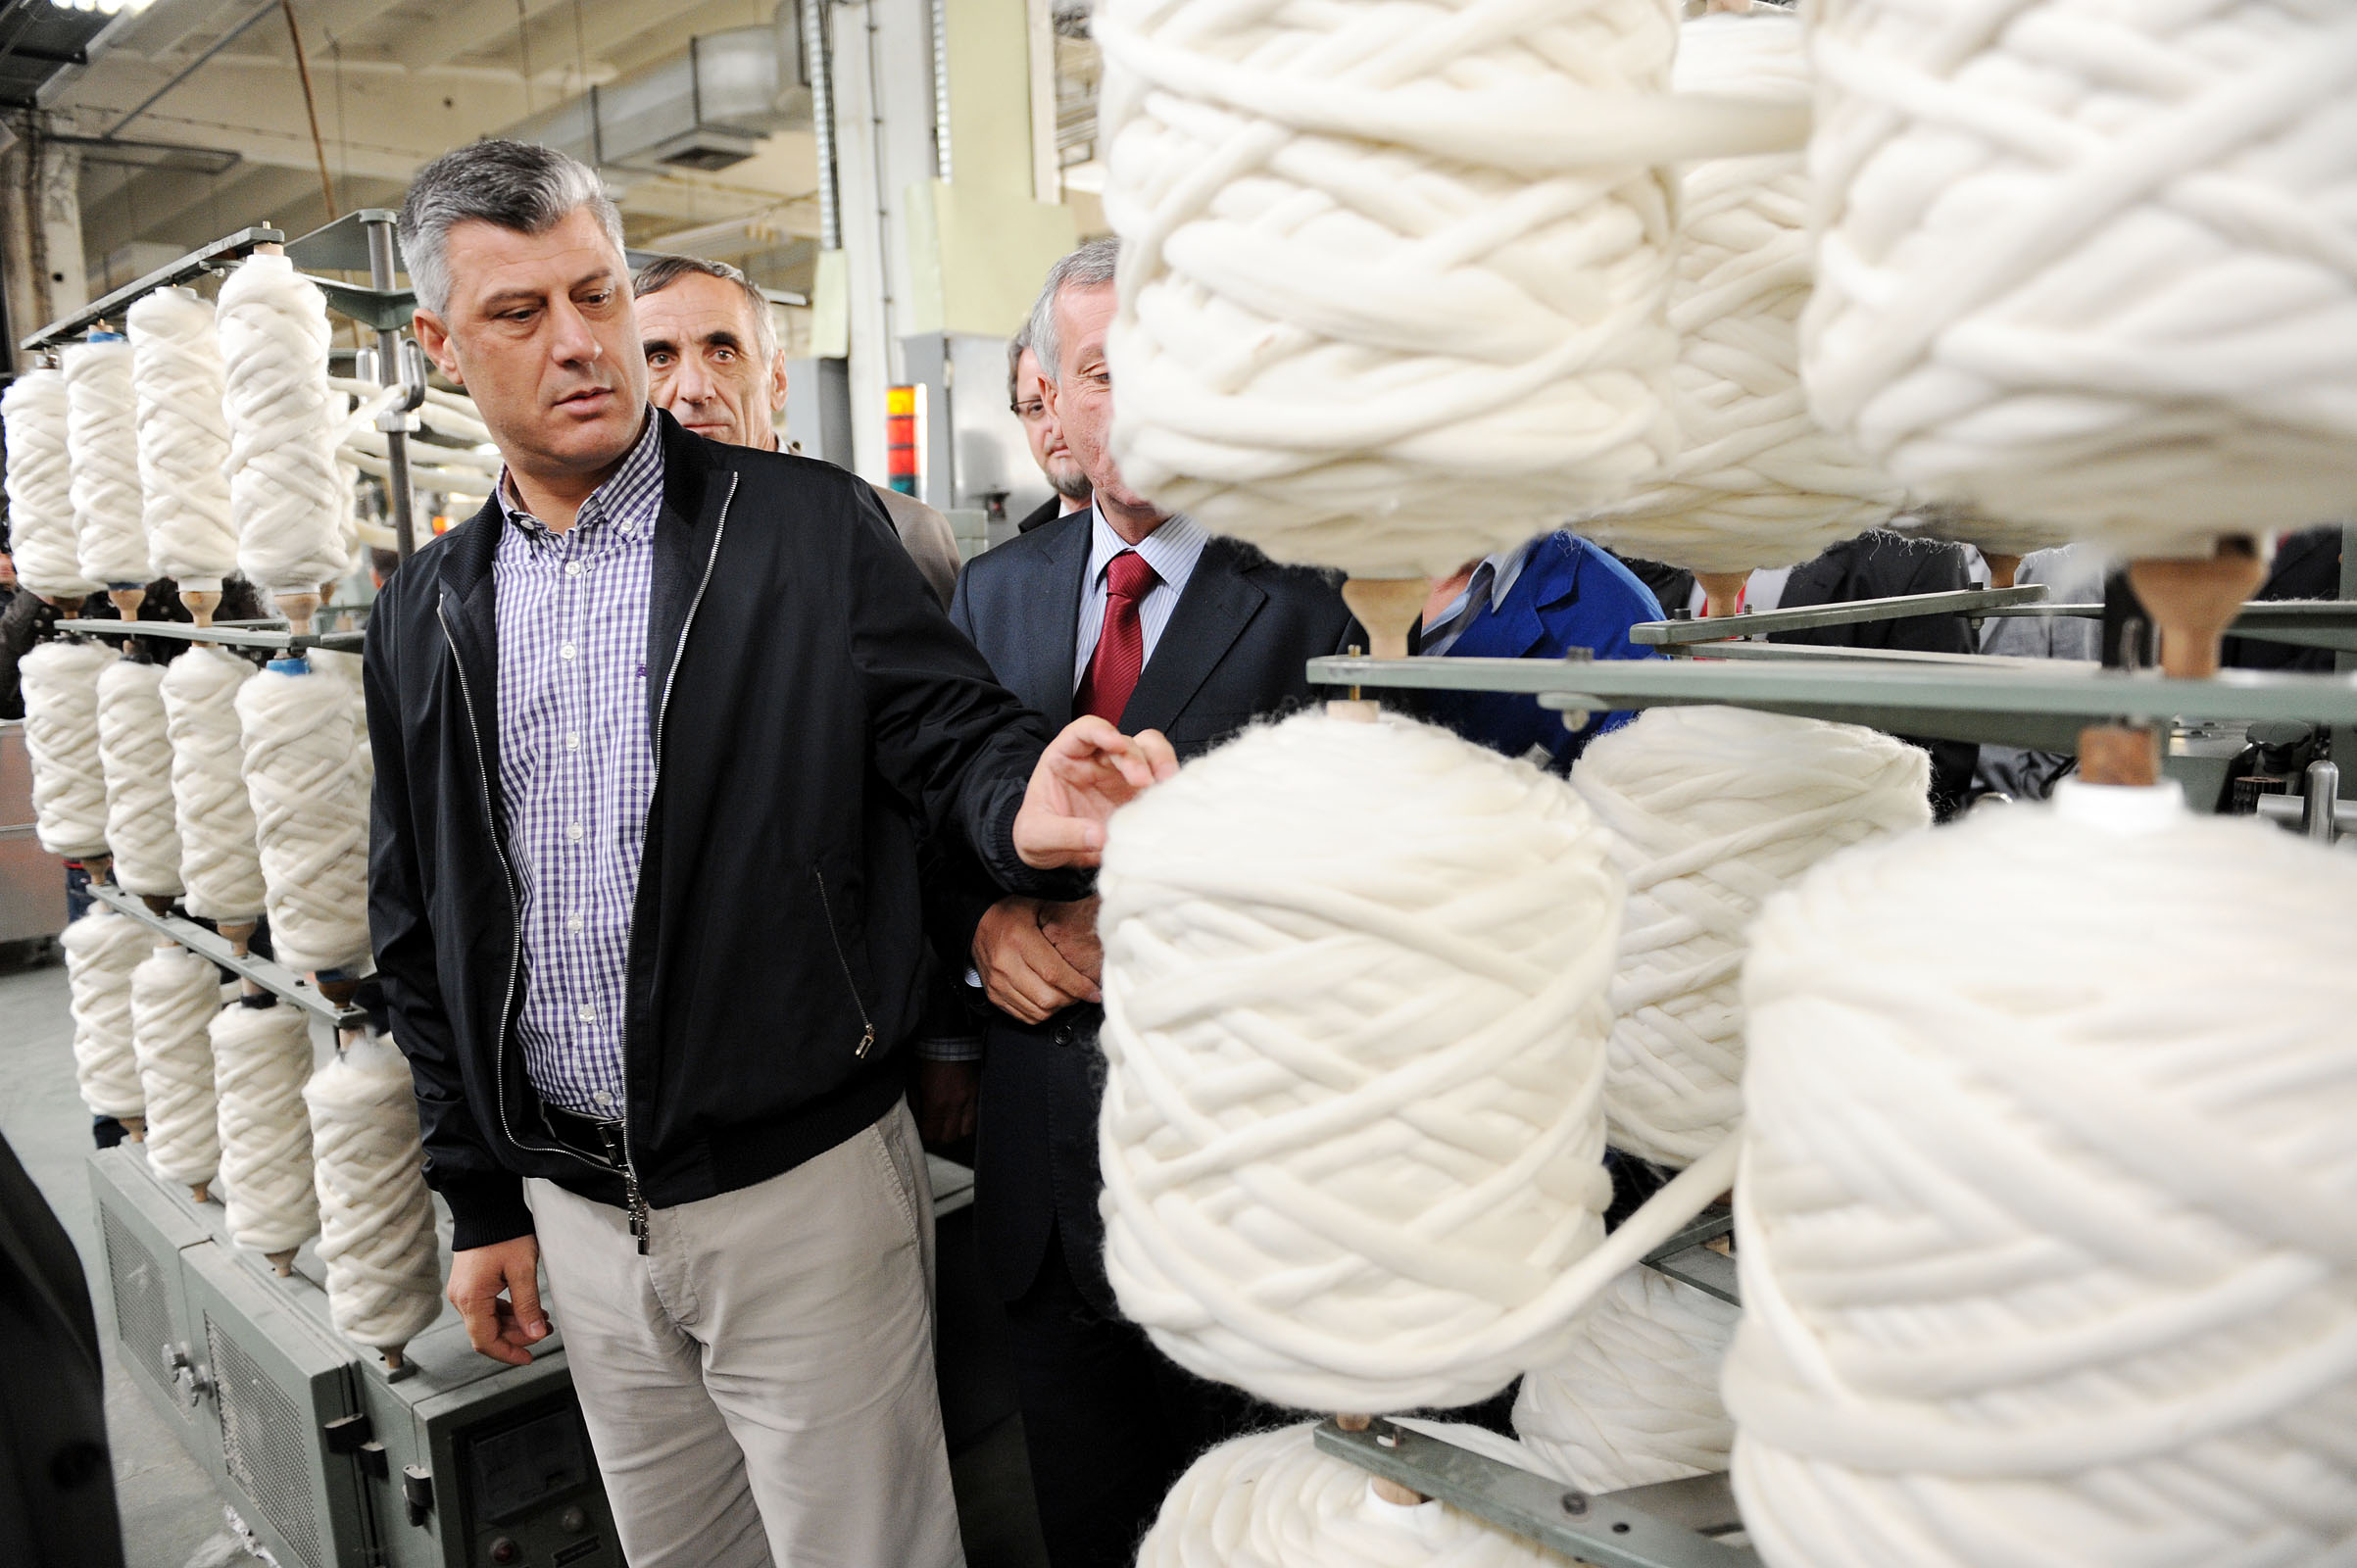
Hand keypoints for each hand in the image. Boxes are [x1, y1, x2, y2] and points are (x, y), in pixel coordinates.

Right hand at [448, 1234, 548, 1366]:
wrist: (487, 1208)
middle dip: (516, 1336)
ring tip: (541, 1319)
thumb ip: (528, 1305)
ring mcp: (463, 1291)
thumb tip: (536, 1334)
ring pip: (488, 1320)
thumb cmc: (504, 1234)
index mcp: (470, 1298)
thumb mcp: (522, 1270)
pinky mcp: (469, 1283)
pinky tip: (526, 1308)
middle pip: (487, 1332)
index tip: (529, 1358)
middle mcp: (461, 1298)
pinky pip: (486, 1307)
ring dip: (513, 1324)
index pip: (486, 1341)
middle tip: (544, 1330)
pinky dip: (506, 1312)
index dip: (508, 1353)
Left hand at [912, 1059, 980, 1143]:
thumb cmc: (927, 1059)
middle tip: (934, 1132)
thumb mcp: (914, 1082)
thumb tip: (917, 1122)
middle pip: (950, 1137)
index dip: (926, 1138)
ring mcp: (970, 1099)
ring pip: (966, 1130)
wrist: (948, 1040)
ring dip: (956, 1132)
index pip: (932, 1135)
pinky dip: (967, 1121)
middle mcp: (956, 1105)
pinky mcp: (978, 1092)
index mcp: (937, 1103)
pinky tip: (960, 1117)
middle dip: (940, 1138)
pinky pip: (976, 1116)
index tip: (923, 1134)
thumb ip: (915, 1105)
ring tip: (949, 1126)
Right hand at [973, 895, 1098, 1023]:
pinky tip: (1049, 999)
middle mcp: (1005, 964)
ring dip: (1058, 1007)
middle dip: (1072, 998)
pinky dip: (1042, 1012)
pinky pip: (1024, 1016)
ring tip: (1066, 994)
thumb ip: (1063, 923)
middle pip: (1047, 998)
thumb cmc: (1010, 912)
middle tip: (1082, 990)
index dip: (1079, 986)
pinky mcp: (994, 994)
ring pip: (1038, 1011)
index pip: (1055, 973)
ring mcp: (997, 983)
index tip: (1094, 991)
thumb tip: (1096, 936)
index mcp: (1018, 940)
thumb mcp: (1038, 906)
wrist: (976, 922)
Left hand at [1012, 717, 1177, 868]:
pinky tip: (1173, 799)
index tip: (1115, 743)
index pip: (1084, 731)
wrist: (1051, 855)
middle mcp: (1097, 761)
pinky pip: (1159, 783)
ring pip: (1149, 753)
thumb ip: (1064, 833)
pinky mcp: (1137, 796)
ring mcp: (1120, 777)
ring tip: (1169, 783)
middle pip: (1123, 742)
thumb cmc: (1036, 834)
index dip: (1101, 731)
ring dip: (1161, 762)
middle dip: (1136, 757)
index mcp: (1065, 757)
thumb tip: (1100, 836)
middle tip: (1145, 781)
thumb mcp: (1037, 836)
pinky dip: (1169, 787)